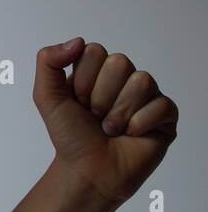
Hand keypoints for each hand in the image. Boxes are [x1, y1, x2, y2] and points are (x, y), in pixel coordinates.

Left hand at [33, 38, 177, 207]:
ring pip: (142, 81)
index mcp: (96, 70)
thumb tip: (78, 40)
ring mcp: (146, 96)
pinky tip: (131, 135)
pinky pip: (161, 105)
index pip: (94, 51)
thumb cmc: (70, 135)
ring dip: (118, 112)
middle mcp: (124, 78)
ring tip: (110, 128)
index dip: (82, 80)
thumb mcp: (46, 96)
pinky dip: (139, 124)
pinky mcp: (166, 115)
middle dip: (100, 95)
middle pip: (120, 62)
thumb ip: (49, 61)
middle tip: (94, 115)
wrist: (88, 171)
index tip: (77, 101)